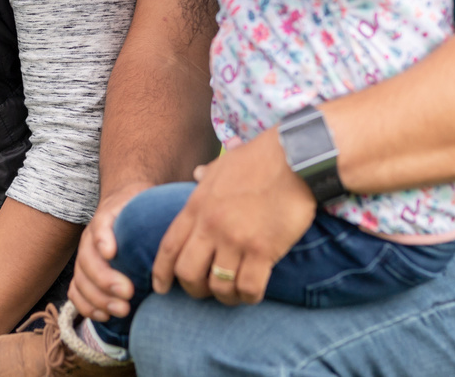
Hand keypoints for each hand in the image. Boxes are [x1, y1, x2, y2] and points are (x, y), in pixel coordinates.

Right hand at [69, 183, 149, 321]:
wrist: (121, 206)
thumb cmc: (138, 210)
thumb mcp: (146, 204)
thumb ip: (154, 214)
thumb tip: (173, 233)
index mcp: (106, 218)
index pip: (100, 226)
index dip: (102, 239)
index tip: (111, 253)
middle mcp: (90, 238)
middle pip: (88, 259)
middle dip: (105, 280)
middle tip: (128, 293)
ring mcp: (84, 258)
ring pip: (80, 279)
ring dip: (98, 299)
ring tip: (121, 310)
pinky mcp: (83, 275)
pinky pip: (75, 292)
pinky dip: (86, 306)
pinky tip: (105, 316)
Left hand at [150, 130, 315, 305]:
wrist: (293, 158)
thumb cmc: (258, 160)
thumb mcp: (222, 164)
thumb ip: (205, 175)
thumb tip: (195, 173)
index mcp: (197, 205)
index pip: (168, 247)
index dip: (161, 272)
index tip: (161, 288)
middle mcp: (211, 225)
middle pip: (188, 273)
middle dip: (194, 289)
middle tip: (206, 290)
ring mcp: (235, 239)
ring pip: (218, 286)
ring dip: (225, 296)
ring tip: (234, 292)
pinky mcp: (262, 250)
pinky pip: (248, 288)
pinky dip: (248, 296)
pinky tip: (253, 292)